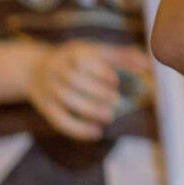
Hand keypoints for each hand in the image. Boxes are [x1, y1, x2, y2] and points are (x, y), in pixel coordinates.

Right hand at [25, 40, 152, 140]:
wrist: (33, 69)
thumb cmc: (76, 59)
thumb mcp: (95, 51)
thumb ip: (122, 56)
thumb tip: (149, 65)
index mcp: (71, 52)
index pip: (82, 60)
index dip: (98, 71)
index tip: (115, 80)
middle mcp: (57, 69)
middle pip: (73, 81)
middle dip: (95, 91)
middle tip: (115, 100)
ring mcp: (48, 89)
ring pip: (66, 100)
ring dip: (88, 110)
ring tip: (109, 117)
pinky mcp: (45, 108)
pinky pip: (59, 120)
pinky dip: (77, 129)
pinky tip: (96, 133)